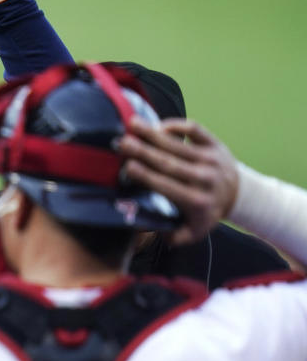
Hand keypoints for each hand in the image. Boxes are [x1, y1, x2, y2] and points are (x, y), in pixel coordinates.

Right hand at [119, 117, 239, 245]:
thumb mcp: (193, 232)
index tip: (128, 167)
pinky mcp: (214, 144)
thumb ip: (171, 236)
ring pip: (177, 144)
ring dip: (152, 133)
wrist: (238, 194)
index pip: (167, 186)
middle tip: (122, 143)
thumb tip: (145, 227)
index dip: (147, 175)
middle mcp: (203, 178)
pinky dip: (176, 125)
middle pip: (168, 162)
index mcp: (196, 201)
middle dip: (143, 151)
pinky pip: (194, 130)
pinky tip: (158, 125)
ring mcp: (210, 159)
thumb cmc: (207, 212)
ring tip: (132, 124)